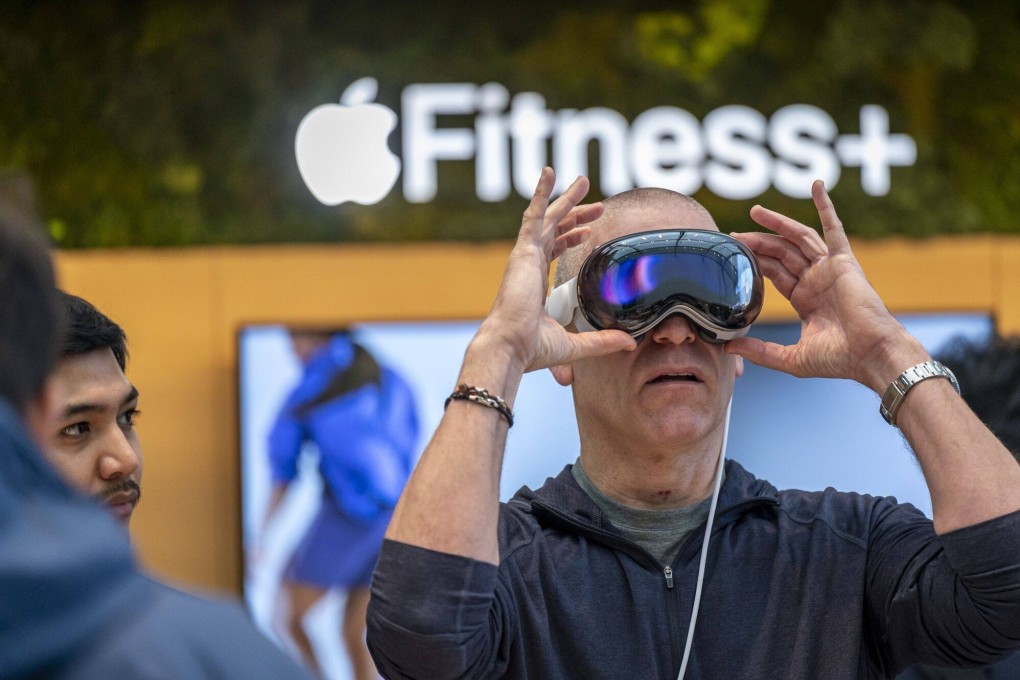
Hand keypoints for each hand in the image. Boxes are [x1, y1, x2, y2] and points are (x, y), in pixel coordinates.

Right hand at [478, 168, 634, 373]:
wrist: (511, 346)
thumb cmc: (532, 348)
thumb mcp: (575, 343)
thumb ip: (602, 341)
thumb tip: (629, 342)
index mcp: (535, 283)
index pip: (554, 251)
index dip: (572, 238)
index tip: (589, 232)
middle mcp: (529, 266)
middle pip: (555, 231)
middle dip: (577, 215)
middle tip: (598, 205)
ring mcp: (525, 256)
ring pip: (548, 218)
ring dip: (566, 200)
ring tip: (583, 181)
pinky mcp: (524, 250)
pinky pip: (534, 214)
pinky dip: (541, 192)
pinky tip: (550, 172)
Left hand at [726, 180, 924, 391]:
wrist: (871, 354)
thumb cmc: (839, 359)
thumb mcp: (790, 357)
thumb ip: (760, 351)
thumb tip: (728, 348)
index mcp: (805, 299)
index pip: (774, 272)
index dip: (754, 261)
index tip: (732, 253)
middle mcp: (816, 280)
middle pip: (781, 252)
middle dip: (757, 241)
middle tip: (733, 234)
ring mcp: (829, 268)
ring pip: (798, 238)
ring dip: (777, 223)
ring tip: (754, 212)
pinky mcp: (844, 261)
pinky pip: (833, 227)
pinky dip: (826, 206)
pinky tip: (816, 186)